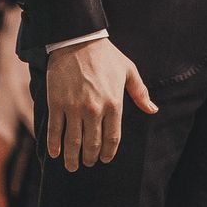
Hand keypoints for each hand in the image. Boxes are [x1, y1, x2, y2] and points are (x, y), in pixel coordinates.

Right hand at [45, 37, 156, 171]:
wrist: (78, 40)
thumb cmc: (106, 56)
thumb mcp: (128, 70)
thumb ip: (140, 92)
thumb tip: (153, 110)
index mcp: (114, 103)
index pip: (112, 138)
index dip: (108, 153)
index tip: (104, 159)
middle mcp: (94, 109)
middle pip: (92, 144)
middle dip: (90, 158)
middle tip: (87, 163)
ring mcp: (74, 108)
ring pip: (73, 142)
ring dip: (72, 158)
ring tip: (72, 166)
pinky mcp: (57, 103)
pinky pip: (55, 131)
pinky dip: (54, 145)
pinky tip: (55, 153)